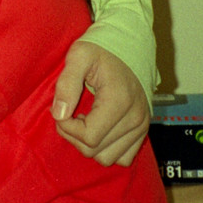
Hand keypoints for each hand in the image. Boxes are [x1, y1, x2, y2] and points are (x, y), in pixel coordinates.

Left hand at [51, 40, 149, 165]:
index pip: (88, 137)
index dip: (67, 128)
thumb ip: (66, 84)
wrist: (129, 45)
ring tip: (84, 119)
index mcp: (119, 101)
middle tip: (70, 112)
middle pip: (95, 151)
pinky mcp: (143, 130)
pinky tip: (98, 126)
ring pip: (108, 158)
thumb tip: (59, 114)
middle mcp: (135, 118)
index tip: (61, 109)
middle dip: (74, 135)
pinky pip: (123, 157)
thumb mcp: (78, 56)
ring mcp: (142, 126)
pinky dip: (107, 148)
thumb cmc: (101, 48)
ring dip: (90, 144)